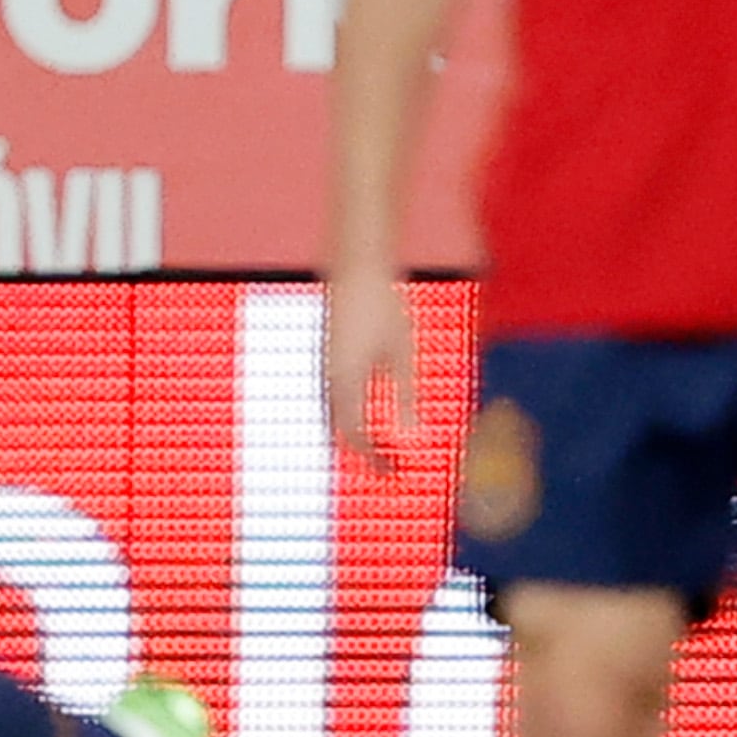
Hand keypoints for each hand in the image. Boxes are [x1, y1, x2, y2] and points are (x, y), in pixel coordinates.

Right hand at [322, 265, 413, 462]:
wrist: (356, 265)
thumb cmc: (383, 305)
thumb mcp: (402, 353)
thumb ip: (404, 397)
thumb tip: (412, 439)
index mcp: (346, 382)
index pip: (355, 436)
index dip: (373, 459)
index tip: (393, 472)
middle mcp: (329, 378)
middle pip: (339, 430)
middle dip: (361, 452)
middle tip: (385, 467)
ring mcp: (324, 365)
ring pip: (333, 414)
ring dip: (352, 434)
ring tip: (377, 448)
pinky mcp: (327, 354)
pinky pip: (332, 396)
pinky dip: (347, 413)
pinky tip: (365, 413)